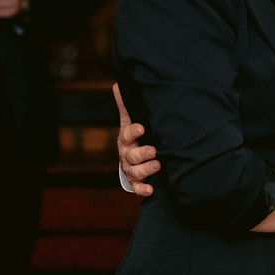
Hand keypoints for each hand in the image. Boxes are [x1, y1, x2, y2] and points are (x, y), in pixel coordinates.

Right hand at [114, 81, 159, 197]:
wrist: (131, 161)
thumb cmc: (134, 137)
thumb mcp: (130, 121)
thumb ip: (126, 106)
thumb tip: (117, 84)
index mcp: (126, 139)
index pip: (127, 134)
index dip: (133, 131)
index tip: (142, 127)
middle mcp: (127, 155)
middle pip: (132, 155)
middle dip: (142, 153)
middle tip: (154, 151)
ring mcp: (131, 170)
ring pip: (136, 172)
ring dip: (146, 170)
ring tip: (158, 165)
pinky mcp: (137, 182)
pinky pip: (138, 188)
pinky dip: (143, 190)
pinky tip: (151, 190)